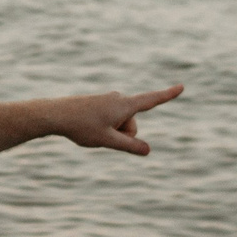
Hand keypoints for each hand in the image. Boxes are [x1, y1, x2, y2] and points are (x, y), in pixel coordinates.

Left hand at [56, 85, 183, 155]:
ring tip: (90, 128)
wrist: (56, 114)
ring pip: (120, 124)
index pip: (151, 100)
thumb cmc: (81, 127)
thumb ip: (129, 146)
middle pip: (132, 125)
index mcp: (124, 105)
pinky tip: (86, 126)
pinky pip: (111, 121)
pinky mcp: (101, 103)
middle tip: (99, 133)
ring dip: (111, 132)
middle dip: (122, 135)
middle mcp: (119, 99)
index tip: (181, 86)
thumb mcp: (107, 141)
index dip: (167, 95)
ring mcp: (109, 100)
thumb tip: (148, 150)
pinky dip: (103, 128)